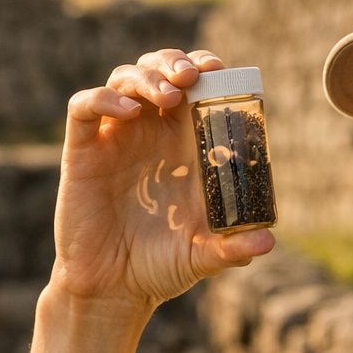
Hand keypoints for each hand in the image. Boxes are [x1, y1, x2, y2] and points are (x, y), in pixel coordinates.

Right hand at [53, 48, 276, 317]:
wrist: (112, 291)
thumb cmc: (159, 268)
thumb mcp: (202, 257)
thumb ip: (232, 248)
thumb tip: (268, 241)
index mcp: (181, 146)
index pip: (193, 89)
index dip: (205, 69)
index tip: (220, 71)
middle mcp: (148, 134)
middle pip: (158, 70)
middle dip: (175, 61)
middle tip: (191, 75)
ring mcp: (114, 139)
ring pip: (124, 79)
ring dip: (147, 76)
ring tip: (169, 95)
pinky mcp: (83, 152)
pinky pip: (85, 107)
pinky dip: (104, 99)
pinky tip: (129, 113)